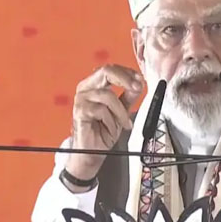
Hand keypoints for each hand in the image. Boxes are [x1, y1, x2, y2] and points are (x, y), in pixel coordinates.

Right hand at [65, 64, 143, 191]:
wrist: (93, 152)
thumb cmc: (103, 131)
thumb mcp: (122, 111)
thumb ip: (129, 96)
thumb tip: (138, 83)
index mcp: (95, 84)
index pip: (111, 69)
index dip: (128, 72)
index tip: (141, 80)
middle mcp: (86, 88)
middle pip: (106, 71)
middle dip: (125, 79)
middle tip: (138, 87)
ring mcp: (81, 99)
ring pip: (108, 95)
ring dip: (120, 111)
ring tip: (124, 123)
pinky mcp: (80, 111)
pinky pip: (101, 110)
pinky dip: (111, 121)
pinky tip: (110, 128)